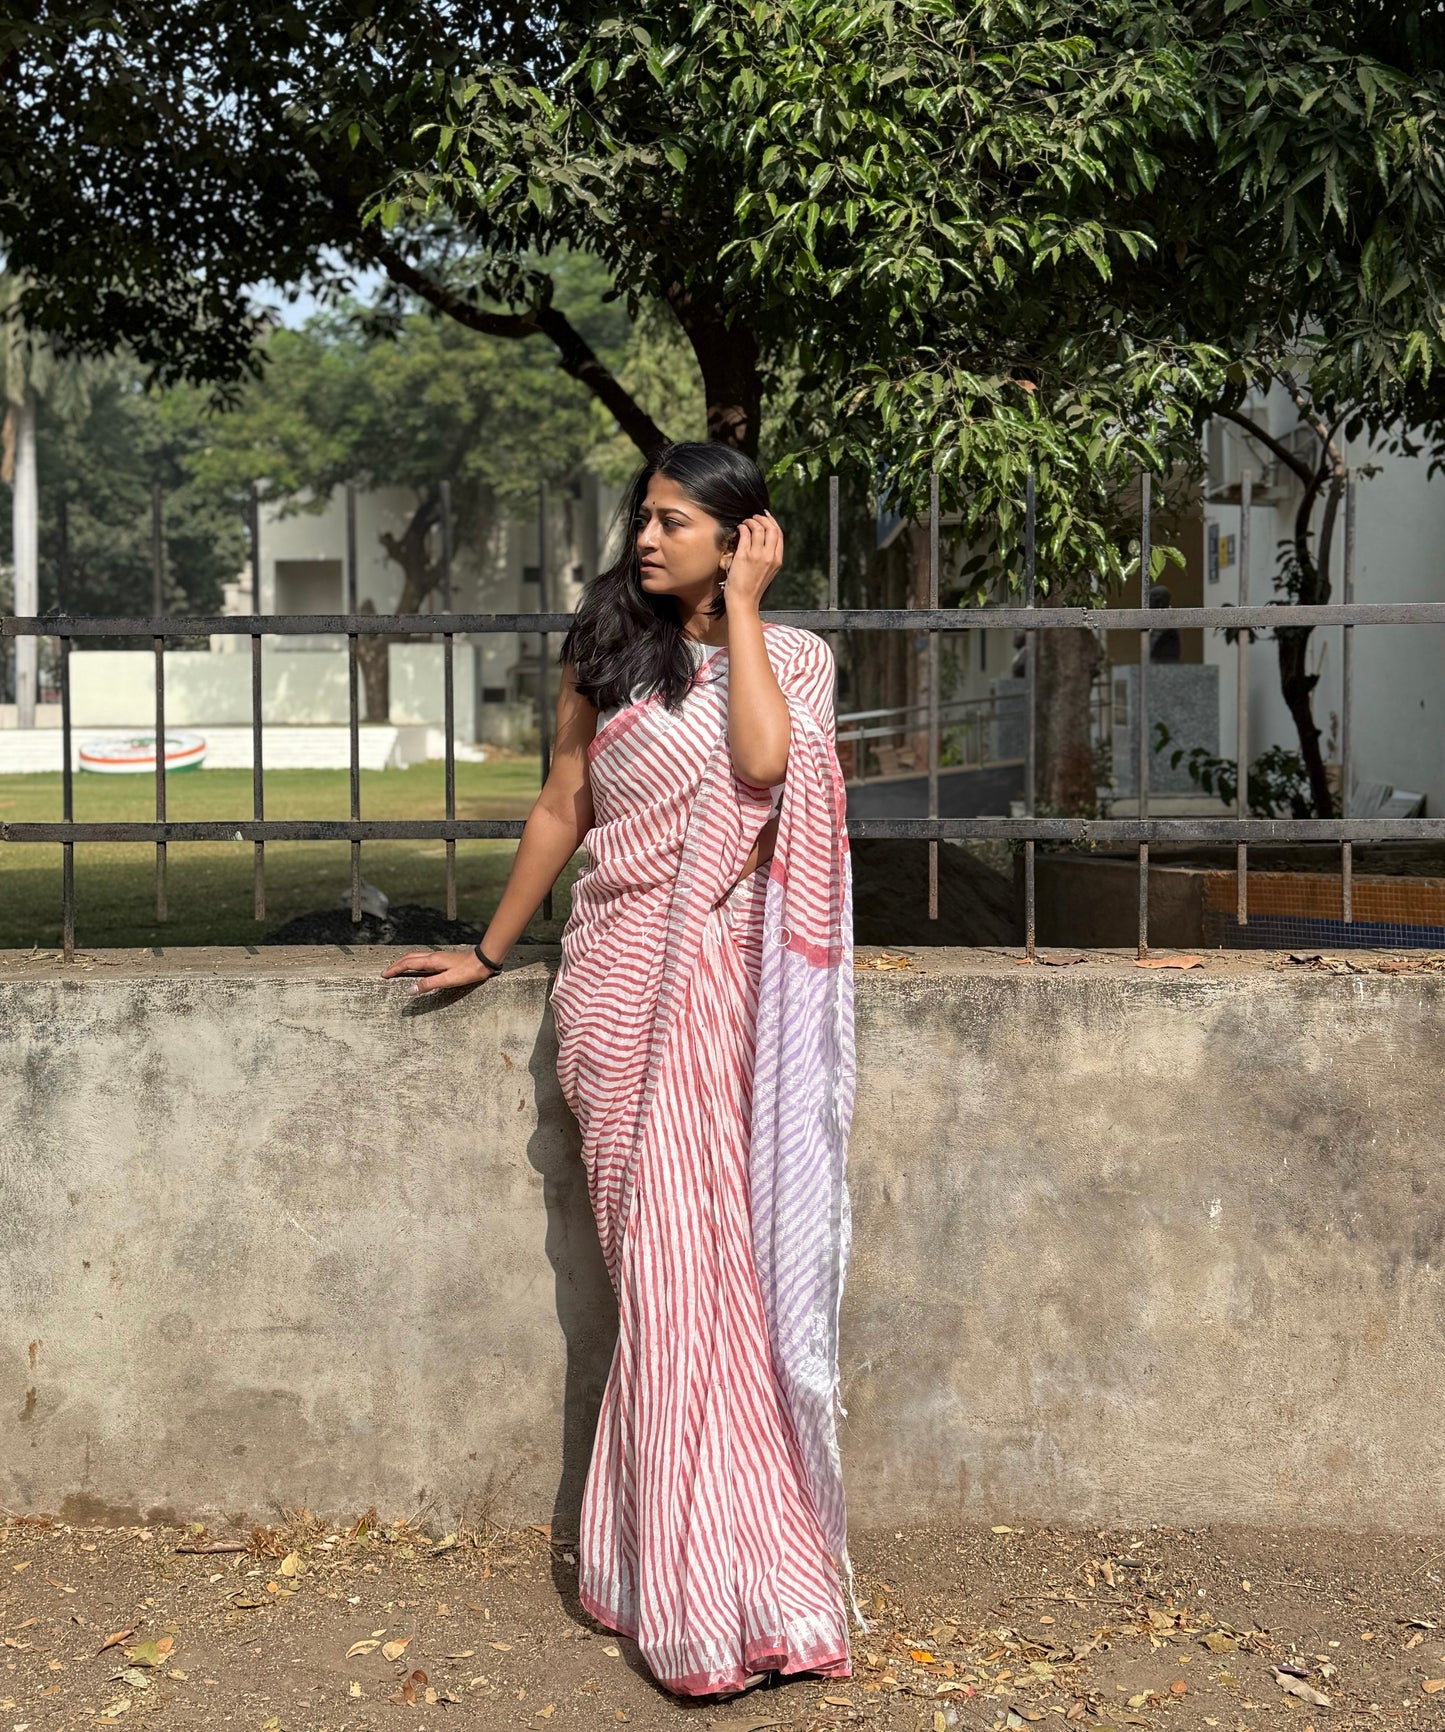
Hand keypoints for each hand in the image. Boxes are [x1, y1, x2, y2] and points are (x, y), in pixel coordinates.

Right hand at [381, 948, 495, 994]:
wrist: (483, 961)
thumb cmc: (467, 971)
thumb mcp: (447, 980)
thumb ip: (428, 985)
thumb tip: (409, 989)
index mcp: (431, 961)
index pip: (407, 964)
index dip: (395, 969)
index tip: (384, 974)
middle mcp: (432, 956)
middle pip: (409, 958)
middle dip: (396, 965)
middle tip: (386, 972)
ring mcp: (438, 956)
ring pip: (415, 957)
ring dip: (404, 962)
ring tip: (396, 969)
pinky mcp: (443, 959)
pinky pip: (422, 959)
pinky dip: (413, 963)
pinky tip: (416, 968)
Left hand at [724, 512, 783, 610]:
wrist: (743, 601)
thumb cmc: (752, 589)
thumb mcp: (767, 573)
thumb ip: (768, 558)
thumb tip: (762, 541)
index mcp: (777, 560)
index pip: (779, 535)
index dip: (772, 522)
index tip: (766, 517)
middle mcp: (770, 556)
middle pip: (771, 528)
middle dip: (763, 519)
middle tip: (754, 517)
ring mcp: (758, 556)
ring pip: (759, 528)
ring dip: (751, 521)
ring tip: (745, 522)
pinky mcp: (744, 556)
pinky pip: (745, 534)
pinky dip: (742, 527)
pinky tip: (739, 529)